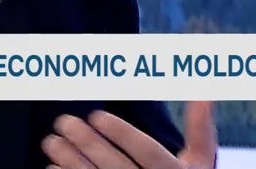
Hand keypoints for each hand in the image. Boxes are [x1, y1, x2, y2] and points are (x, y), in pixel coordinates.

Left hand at [42, 101, 216, 168]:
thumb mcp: (199, 163)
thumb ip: (200, 130)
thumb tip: (205, 94)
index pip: (149, 153)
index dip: (123, 134)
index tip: (96, 115)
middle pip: (117, 168)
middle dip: (88, 144)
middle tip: (63, 122)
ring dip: (70, 162)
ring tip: (50, 141)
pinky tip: (52, 167)